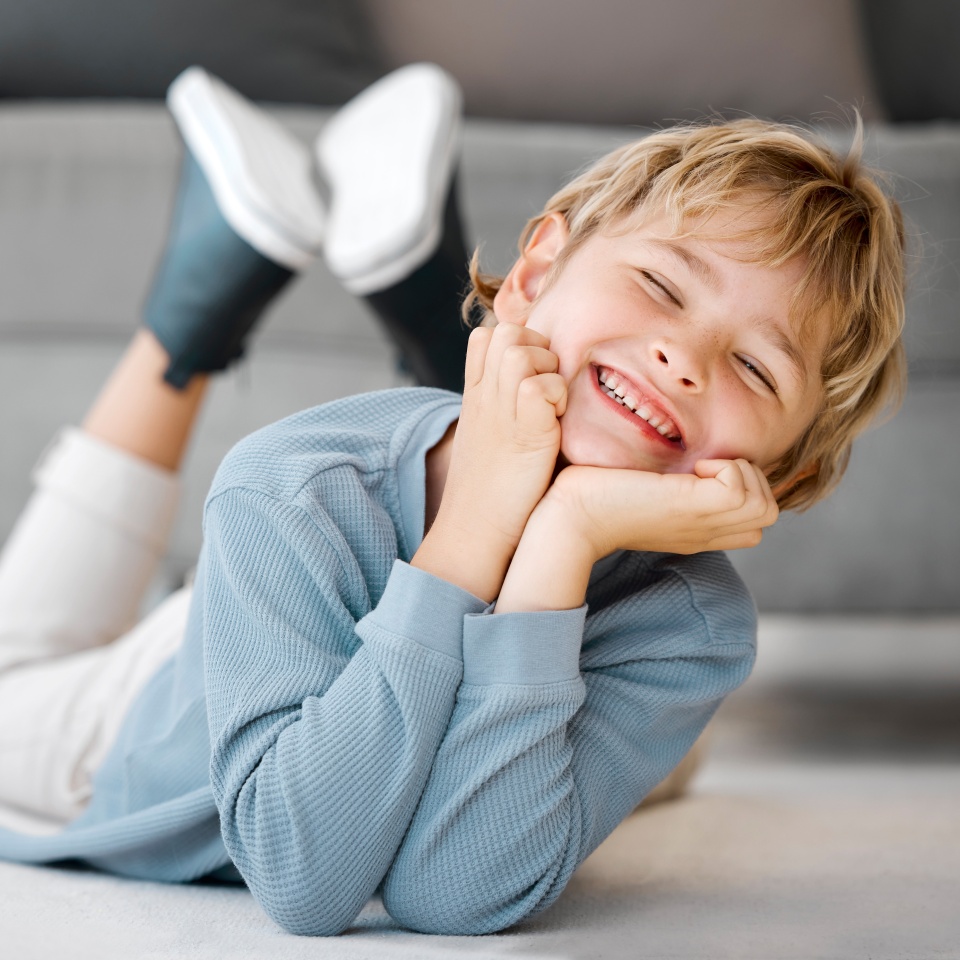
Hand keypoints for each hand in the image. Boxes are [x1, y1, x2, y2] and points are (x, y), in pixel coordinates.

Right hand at [413, 322, 566, 600]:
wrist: (474, 533)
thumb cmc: (490, 493)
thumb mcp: (487, 438)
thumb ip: (503, 407)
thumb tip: (532, 392)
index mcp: (473, 395)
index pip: (486, 335)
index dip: (516, 343)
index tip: (531, 379)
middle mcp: (483, 397)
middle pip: (507, 332)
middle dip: (537, 349)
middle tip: (547, 391)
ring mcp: (500, 412)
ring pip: (522, 351)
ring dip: (549, 371)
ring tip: (553, 408)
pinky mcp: (525, 432)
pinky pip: (542, 386)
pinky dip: (558, 398)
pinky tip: (557, 427)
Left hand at [547, 458, 779, 560]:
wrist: (568, 516)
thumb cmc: (590, 497)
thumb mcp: (638, 490)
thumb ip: (664, 482)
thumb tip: (674, 454)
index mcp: (695, 531)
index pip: (753, 521)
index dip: (742, 488)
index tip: (702, 470)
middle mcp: (704, 533)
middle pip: (767, 514)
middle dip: (749, 479)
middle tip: (705, 467)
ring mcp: (700, 525)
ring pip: (766, 506)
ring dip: (742, 472)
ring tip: (701, 466)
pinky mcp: (691, 507)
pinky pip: (743, 490)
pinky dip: (728, 468)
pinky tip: (693, 466)